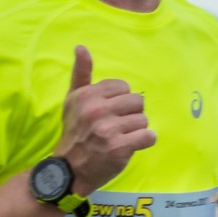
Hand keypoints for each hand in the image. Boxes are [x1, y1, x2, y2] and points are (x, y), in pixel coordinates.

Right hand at [55, 45, 155, 194]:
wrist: (69, 169)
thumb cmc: (74, 133)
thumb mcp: (72, 100)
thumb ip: (81, 74)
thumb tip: (81, 47)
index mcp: (87, 95)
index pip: (124, 87)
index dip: (121, 101)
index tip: (110, 113)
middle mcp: (97, 110)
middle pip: (137, 102)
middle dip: (131, 115)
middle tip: (118, 127)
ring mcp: (108, 130)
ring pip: (143, 120)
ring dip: (136, 130)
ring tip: (121, 138)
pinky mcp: (119, 148)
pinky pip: (148, 136)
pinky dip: (144, 141)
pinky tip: (131, 145)